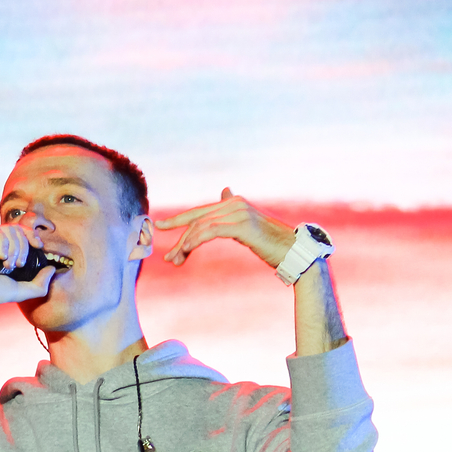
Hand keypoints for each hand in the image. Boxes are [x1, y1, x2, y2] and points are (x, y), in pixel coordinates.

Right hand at [0, 222, 55, 306]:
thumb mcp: (19, 291)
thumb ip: (39, 285)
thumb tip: (52, 269)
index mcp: (3, 250)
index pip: (21, 233)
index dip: (32, 236)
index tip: (39, 245)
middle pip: (17, 230)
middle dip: (23, 248)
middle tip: (17, 265)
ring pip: (8, 229)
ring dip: (14, 248)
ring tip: (8, 265)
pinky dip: (3, 243)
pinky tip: (1, 257)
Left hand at [155, 188, 296, 269]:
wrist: (292, 251)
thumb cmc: (270, 242)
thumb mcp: (247, 224)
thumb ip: (231, 212)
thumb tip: (225, 190)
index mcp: (233, 202)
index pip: (200, 211)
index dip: (178, 219)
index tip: (159, 226)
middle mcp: (235, 204)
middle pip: (197, 219)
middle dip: (179, 238)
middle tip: (167, 257)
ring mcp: (239, 213)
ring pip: (201, 227)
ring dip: (185, 245)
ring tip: (175, 261)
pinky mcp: (242, 226)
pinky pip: (211, 232)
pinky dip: (196, 241)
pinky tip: (186, 250)